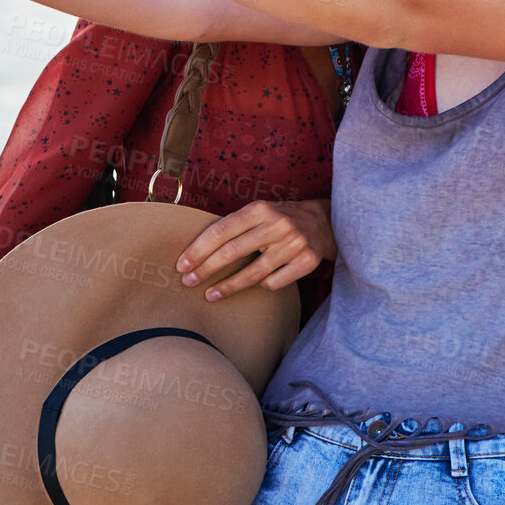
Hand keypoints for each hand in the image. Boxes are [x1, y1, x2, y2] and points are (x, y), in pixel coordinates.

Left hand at [176, 200, 334, 300]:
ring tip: (210, 295)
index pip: (221, 231)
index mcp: (260, 209)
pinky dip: (262, 285)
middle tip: (188, 282)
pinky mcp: (308, 261)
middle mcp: (278, 224)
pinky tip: (257, 283)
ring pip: (254, 273)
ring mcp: (294, 243)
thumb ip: (234, 226)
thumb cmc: (279, 219)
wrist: (323, 222)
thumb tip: (196, 251)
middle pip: (233, 252)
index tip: (182, 265)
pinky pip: (274, 282)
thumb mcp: (258, 213)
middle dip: (206, 269)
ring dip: (228, 286)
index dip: (199, 249)